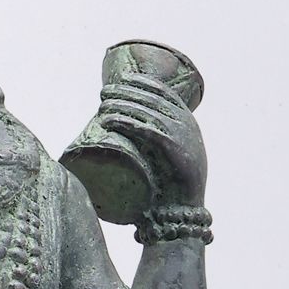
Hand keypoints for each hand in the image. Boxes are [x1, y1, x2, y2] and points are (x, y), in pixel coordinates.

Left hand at [96, 72, 206, 204]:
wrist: (185, 209)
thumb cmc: (174, 185)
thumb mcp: (172, 154)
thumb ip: (160, 140)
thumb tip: (135, 132)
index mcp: (187, 120)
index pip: (163, 91)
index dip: (141, 82)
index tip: (122, 79)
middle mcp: (185, 123)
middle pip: (150, 98)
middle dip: (125, 91)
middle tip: (103, 92)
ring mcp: (180, 135)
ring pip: (145, 111)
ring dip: (120, 105)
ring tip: (101, 106)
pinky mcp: (171, 149)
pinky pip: (145, 130)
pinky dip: (125, 123)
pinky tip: (109, 121)